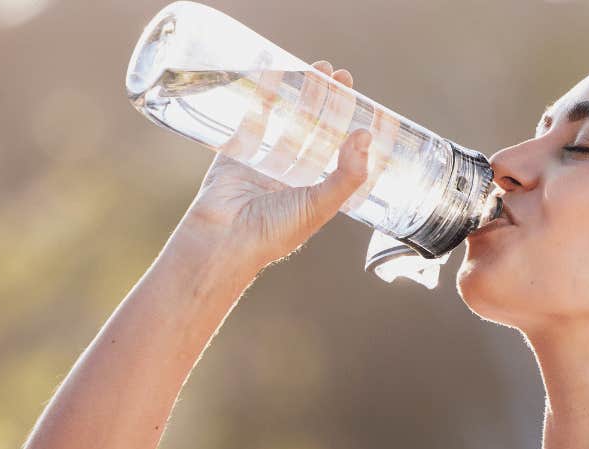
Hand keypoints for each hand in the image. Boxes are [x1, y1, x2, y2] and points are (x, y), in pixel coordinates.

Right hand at [176, 60, 374, 271]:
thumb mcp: (320, 205)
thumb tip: (365, 136)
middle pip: (314, 128)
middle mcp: (291, 174)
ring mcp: (263, 161)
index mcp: (315, 189)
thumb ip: (347, 175)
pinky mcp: (236, 151)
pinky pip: (252, 118)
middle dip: (326, 101)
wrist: (223, 239)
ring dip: (300, 94)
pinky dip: (263, 97)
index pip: (337, 149)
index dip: (348, 124)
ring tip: (315, 69)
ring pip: (286, 119)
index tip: (359, 99)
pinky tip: (274, 74)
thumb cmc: (274, 232)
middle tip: (337, 74)